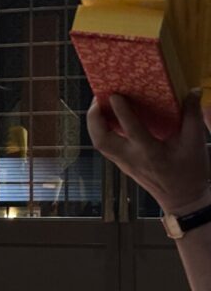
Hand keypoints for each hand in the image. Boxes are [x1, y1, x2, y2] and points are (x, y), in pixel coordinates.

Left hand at [87, 91, 210, 213]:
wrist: (182, 199)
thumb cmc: (190, 172)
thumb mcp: (195, 143)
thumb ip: (192, 116)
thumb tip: (192, 91)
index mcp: (150, 153)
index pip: (132, 130)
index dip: (122, 112)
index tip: (115, 95)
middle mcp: (131, 158)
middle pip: (101, 140)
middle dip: (94, 118)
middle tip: (98, 98)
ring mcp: (123, 163)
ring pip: (99, 143)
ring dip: (95, 123)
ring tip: (100, 104)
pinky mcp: (122, 164)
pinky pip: (105, 146)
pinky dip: (101, 130)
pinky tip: (107, 117)